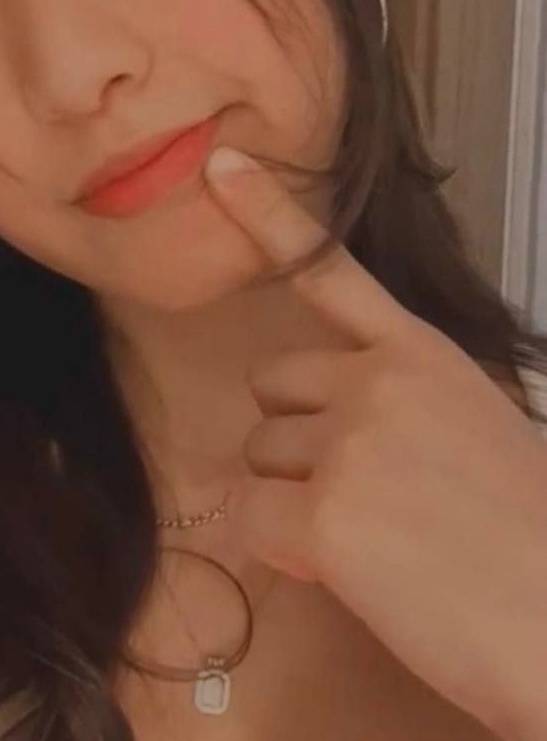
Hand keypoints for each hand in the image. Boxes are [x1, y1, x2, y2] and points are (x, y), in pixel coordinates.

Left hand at [205, 147, 546, 740]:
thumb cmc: (530, 540)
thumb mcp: (479, 434)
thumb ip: (405, 409)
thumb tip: (342, 439)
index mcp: (425, 354)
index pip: (332, 272)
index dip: (270, 216)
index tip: (223, 166)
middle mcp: (378, 381)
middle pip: (270, 390)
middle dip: (296, 439)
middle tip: (364, 494)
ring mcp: (346, 443)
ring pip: (258, 458)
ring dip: (295, 499)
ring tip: (378, 539)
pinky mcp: (320, 514)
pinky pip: (252, 521)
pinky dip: (287, 555)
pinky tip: (354, 574)